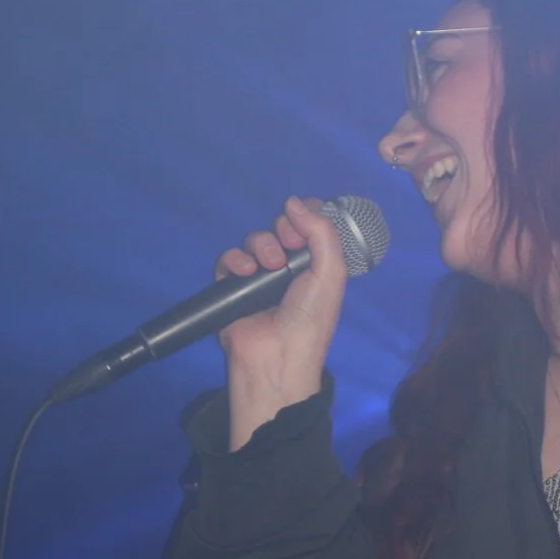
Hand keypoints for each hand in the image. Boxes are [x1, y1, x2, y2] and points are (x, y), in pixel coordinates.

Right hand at [215, 196, 347, 450]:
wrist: (277, 357)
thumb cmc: (310, 318)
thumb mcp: (330, 273)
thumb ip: (321, 233)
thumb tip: (294, 201)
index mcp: (316, 266)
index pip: (309, 226)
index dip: (306, 216)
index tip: (305, 219)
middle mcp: (288, 269)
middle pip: (281, 228)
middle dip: (284, 230)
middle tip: (289, 246)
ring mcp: (259, 277)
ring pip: (255, 241)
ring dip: (262, 246)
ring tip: (267, 267)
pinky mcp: (232, 287)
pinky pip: (229, 259)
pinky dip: (235, 259)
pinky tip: (245, 272)